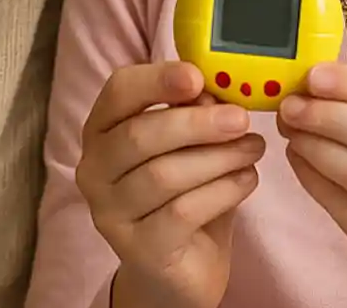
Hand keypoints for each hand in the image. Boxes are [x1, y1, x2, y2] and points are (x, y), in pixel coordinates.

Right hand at [76, 62, 264, 307]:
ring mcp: (110, 213)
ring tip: (253, 150)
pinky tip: (247, 181)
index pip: (118, 91)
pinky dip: (222, 191)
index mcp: (102, 131)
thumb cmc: (182, 195)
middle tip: (241, 119)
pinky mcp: (138, 249)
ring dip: (217, 157)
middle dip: (196, 124)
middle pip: (139, 135)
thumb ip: (195, 116)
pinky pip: (182, 212)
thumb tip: (214, 91)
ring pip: (163, 175)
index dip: (157, 80)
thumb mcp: (189, 147)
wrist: (179, 269)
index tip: (198, 76)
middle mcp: (94, 170)